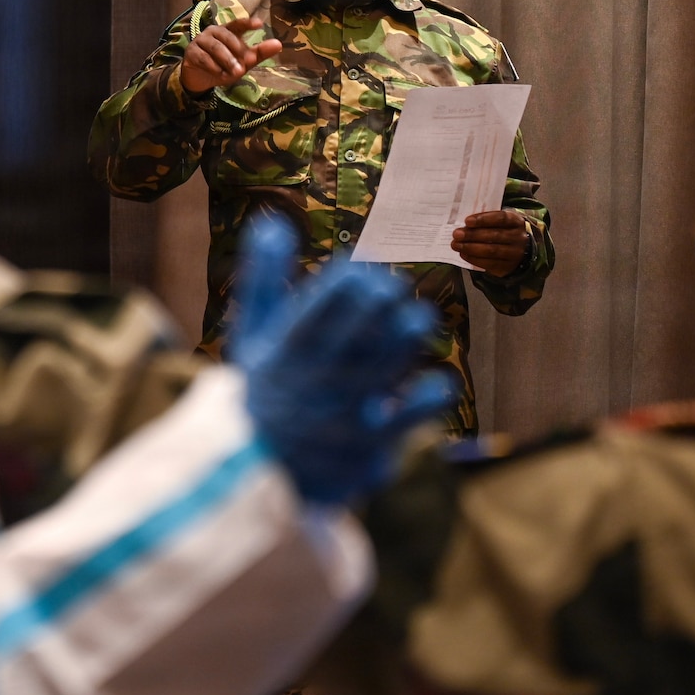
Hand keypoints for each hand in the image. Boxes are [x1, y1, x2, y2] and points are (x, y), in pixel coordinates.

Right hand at [180, 16, 282, 92]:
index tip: (259, 24)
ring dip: (227, 60)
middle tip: (246, 65)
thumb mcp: (243, 62)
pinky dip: (213, 66)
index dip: (247, 23)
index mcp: (228, 31)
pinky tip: (219, 74)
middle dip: (238, 51)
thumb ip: (258, 53)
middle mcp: (214, 32)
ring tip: (236, 72)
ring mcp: (201, 40)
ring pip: (215, 47)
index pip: (238, 24)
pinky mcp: (191, 52)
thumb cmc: (223, 66)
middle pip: (227, 37)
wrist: (200, 79)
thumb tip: (278, 44)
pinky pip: (203, 57)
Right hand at [230, 215, 455, 504]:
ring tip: (418, 316)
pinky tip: (440, 383)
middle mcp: (311, 386)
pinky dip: (422, 404)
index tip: (359, 269)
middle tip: (394, 288)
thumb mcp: (254, 334)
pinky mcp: (367, 448)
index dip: (340, 288)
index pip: (312, 316)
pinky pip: (401, 424)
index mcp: (282, 355)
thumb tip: (272, 222)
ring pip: (376, 375)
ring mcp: (340, 418)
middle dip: (375, 309)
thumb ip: (263, 278)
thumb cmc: (265, 386)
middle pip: (348, 340)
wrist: (261, 472)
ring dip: (401, 343)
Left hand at [451, 209, 529, 277]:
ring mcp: (515, 253)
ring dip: (470, 248)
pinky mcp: (508, 266)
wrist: (519, 249)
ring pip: (491, 250)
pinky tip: (463, 254)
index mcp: (516, 221)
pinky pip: (490, 263)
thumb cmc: (504, 231)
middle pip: (494, 235)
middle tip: (457, 234)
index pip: (501, 218)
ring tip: (456, 245)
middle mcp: (518, 237)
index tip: (467, 221)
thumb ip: (486, 220)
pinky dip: (474, 259)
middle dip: (472, 235)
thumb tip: (464, 225)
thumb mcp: (500, 222)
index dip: (483, 219)